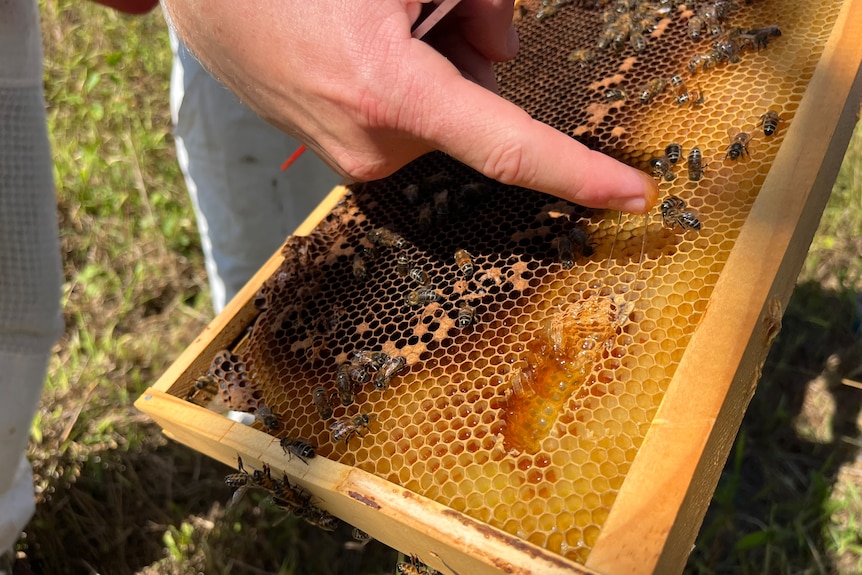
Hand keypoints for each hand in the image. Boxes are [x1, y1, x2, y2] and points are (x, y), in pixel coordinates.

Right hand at [163, 0, 657, 212]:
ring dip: (435, 67)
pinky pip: (406, 122)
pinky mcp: (338, 153)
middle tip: (418, 7)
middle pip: (475, 108)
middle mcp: (371, 145)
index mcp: (388, 95)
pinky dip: (408, 83)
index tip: (631, 194)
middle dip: (471, 56)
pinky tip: (360, 44)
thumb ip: (476, 1)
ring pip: (442, 114)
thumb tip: (502, 48)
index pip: (508, 144)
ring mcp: (350, 156)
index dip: (576, 170)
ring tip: (371, 21)